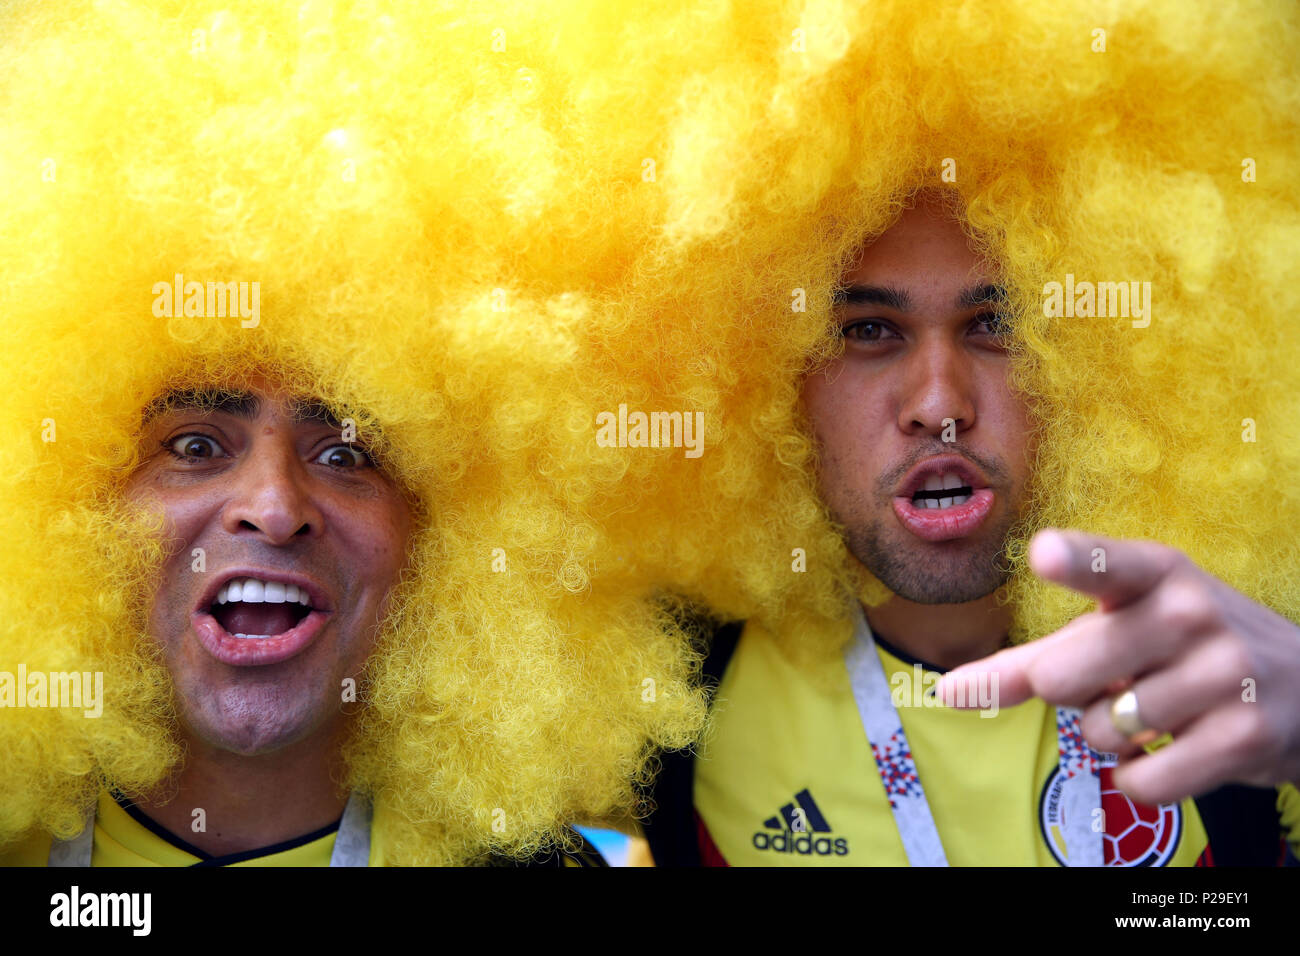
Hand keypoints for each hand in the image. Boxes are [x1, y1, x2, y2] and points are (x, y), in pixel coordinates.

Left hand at [933, 529, 1299, 804]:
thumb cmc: (1180, 649)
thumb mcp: (1113, 630)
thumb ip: (1029, 659)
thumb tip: (947, 692)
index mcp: (1154, 573)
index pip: (1108, 563)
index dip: (1075, 560)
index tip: (1045, 552)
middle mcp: (1192, 613)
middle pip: (1061, 675)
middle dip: (1072, 693)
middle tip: (1117, 679)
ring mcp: (1225, 674)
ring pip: (1099, 731)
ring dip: (1112, 735)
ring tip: (1158, 710)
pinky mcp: (1244, 736)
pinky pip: (1142, 778)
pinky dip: (1140, 775)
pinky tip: (1174, 749)